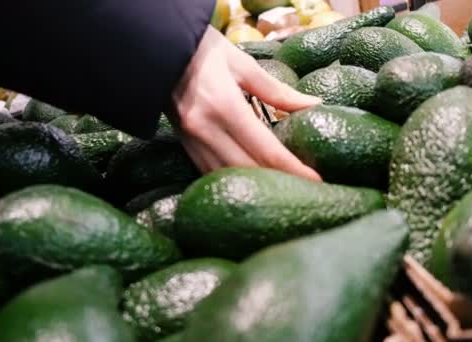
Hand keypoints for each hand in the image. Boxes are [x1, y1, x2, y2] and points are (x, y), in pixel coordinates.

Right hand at [170, 26, 322, 180]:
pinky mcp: (183, 145)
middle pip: (249, 170)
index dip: (293, 169)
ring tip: (283, 187)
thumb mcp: (242, 64)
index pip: (266, 149)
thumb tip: (312, 105)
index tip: (316, 180)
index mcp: (224, 106)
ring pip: (229, 176)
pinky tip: (251, 179)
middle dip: (280, 182)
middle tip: (306, 189)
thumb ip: (277, 90)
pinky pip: (211, 171)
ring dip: (257, 184)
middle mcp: (206, 130)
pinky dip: (234, 178)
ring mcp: (191, 141)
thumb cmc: (201, 50)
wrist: (155, 49)